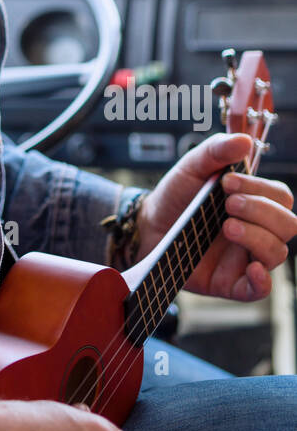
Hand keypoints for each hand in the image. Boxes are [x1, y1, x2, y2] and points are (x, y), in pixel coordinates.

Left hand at [135, 132, 295, 299]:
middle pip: (288, 225)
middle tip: (228, 204)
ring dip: (256, 237)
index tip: (227, 182)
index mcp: (254, 202)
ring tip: (226, 226)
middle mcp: (257, 230)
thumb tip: (244, 141)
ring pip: (276, 253)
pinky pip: (259, 289)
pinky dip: (262, 281)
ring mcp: (245, 257)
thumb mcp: (193, 166)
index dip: (260, 189)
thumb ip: (217, 151)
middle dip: (261, 211)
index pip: (280, 197)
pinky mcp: (231, 282)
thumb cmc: (177, 194)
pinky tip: (252, 267)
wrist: (147, 224)